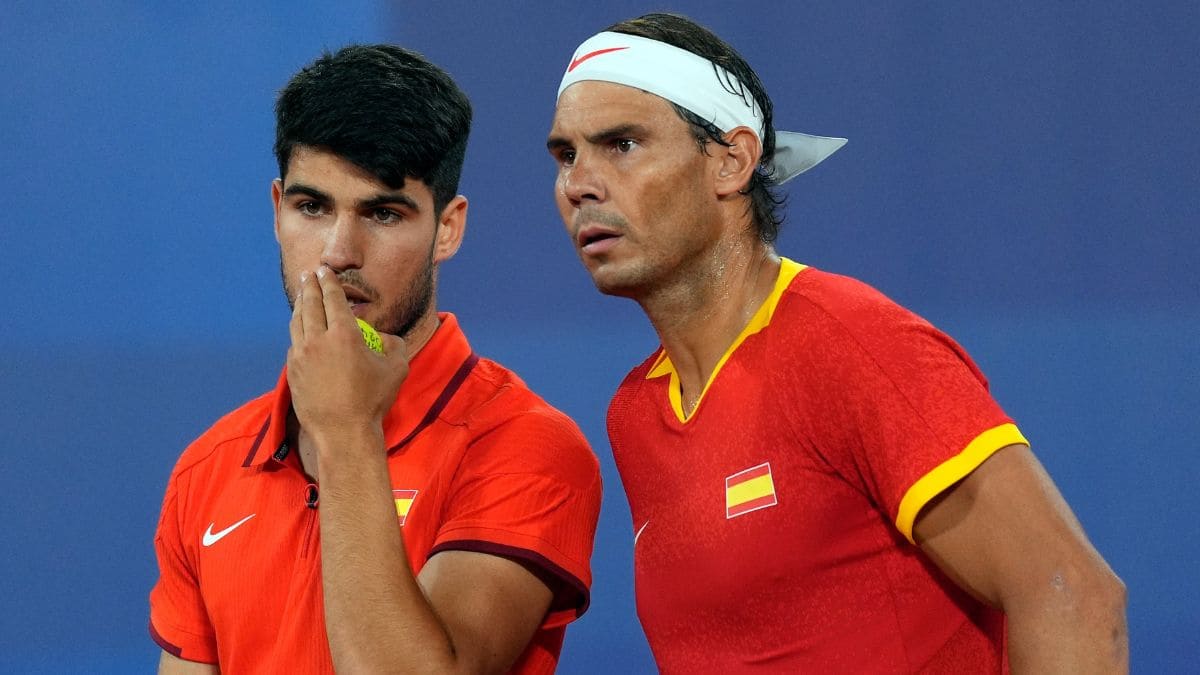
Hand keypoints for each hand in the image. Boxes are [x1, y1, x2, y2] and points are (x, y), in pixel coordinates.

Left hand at [286, 266, 407, 449]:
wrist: (343, 432)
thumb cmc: (373, 400)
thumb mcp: (396, 369)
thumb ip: (392, 345)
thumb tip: (382, 337)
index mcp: (344, 335)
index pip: (333, 299)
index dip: (329, 282)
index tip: (324, 271)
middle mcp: (318, 340)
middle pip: (310, 305)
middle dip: (311, 287)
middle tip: (310, 275)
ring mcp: (301, 356)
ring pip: (297, 323)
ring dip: (300, 306)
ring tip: (303, 297)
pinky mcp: (292, 372)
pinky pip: (294, 344)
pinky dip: (298, 331)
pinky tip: (301, 330)